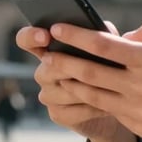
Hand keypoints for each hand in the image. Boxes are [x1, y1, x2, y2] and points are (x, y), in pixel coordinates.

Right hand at [16, 25, 124, 141]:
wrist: (115, 103)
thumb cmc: (108, 67)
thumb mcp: (105, 46)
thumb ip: (101, 32)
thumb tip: (101, 27)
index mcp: (49, 50)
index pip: (26, 39)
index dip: (31, 36)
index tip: (46, 36)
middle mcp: (43, 72)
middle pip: (48, 68)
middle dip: (72, 67)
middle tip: (93, 67)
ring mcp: (48, 95)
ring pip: (64, 91)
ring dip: (88, 89)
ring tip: (110, 87)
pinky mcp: (57, 114)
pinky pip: (73, 111)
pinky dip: (92, 108)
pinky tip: (108, 105)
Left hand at [45, 21, 141, 141]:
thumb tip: (120, 36)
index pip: (104, 46)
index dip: (77, 36)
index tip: (59, 28)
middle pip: (90, 72)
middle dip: (62, 61)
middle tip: (43, 53)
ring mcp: (139, 109)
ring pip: (93, 94)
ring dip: (70, 82)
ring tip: (54, 72)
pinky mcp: (139, 126)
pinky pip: (108, 109)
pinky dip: (91, 98)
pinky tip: (79, 89)